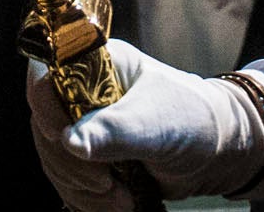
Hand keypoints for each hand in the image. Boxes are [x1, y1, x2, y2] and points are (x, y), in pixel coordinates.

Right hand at [25, 40, 263, 209]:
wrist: (218, 151)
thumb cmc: (194, 119)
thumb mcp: (156, 123)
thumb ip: (114, 131)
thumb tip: (70, 142)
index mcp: (98, 65)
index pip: (47, 75)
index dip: (45, 107)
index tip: (64, 139)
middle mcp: (85, 93)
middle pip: (45, 125)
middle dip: (70, 163)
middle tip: (104, 184)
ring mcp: (87, 126)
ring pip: (55, 159)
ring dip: (81, 188)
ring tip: (121, 200)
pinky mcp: (93, 157)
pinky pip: (69, 180)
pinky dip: (85, 199)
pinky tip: (116, 204)